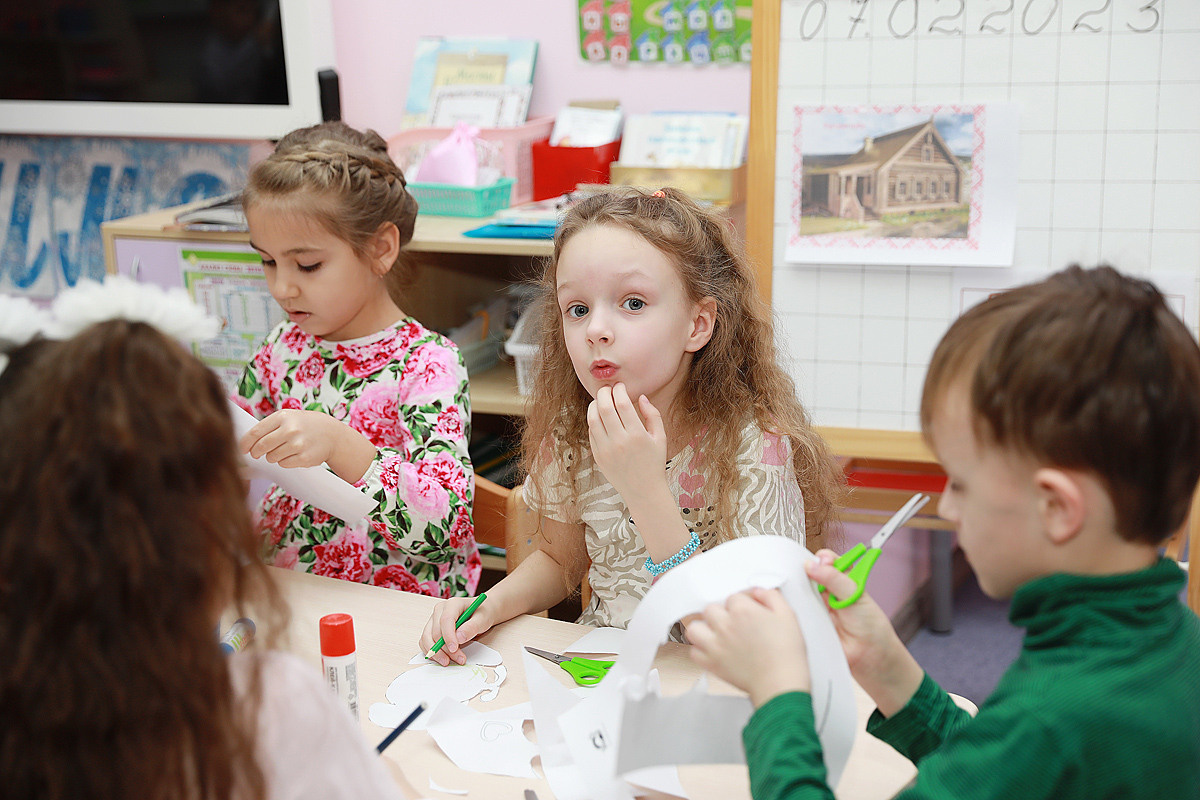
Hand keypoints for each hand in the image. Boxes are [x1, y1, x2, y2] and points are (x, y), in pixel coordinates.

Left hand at [239, 409, 348, 469]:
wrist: (332, 434)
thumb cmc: (304, 425)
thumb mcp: (288, 417)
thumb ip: (268, 427)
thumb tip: (245, 443)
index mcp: (283, 417)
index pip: (255, 433)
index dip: (245, 443)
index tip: (242, 449)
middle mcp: (290, 429)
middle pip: (261, 447)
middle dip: (256, 452)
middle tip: (257, 453)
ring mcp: (298, 444)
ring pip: (271, 457)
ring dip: (272, 456)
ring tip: (283, 449)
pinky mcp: (304, 458)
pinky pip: (283, 464)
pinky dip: (284, 461)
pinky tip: (293, 454)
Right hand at [418, 596, 498, 666]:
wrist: (481, 613)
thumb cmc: (482, 613)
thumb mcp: (483, 619)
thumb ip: (472, 627)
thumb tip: (459, 638)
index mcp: (453, 604)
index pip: (446, 620)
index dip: (448, 636)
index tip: (454, 649)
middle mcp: (440, 610)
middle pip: (436, 632)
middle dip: (445, 649)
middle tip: (460, 659)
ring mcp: (434, 619)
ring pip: (427, 638)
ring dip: (436, 652)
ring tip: (449, 661)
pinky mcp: (431, 628)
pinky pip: (425, 641)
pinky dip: (431, 651)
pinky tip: (442, 658)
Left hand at [587, 383, 666, 502]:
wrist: (643, 491)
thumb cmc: (654, 462)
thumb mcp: (660, 437)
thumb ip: (652, 414)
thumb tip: (640, 397)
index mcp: (637, 435)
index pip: (622, 404)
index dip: (619, 390)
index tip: (620, 386)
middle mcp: (620, 442)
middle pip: (605, 408)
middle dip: (604, 393)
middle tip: (607, 388)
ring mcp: (606, 450)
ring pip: (593, 419)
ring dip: (594, 404)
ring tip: (600, 400)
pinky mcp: (598, 456)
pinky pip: (591, 432)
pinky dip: (593, 420)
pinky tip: (599, 416)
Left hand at [688, 587, 810, 707]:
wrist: (780, 683)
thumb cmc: (786, 653)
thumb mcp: (788, 615)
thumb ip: (771, 597)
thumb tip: (757, 592)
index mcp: (743, 611)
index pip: (734, 597)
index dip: (743, 603)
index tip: (749, 611)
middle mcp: (725, 625)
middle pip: (710, 609)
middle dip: (721, 613)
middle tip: (732, 621)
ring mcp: (716, 644)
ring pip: (695, 628)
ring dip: (703, 629)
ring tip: (715, 633)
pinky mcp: (712, 663)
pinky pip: (694, 652)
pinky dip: (701, 650)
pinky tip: (713, 650)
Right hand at [806, 549, 922, 715]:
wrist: (870, 657)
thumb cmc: (871, 625)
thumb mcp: (856, 595)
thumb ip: (835, 579)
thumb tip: (812, 565)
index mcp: (840, 579)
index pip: (824, 561)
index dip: (818, 559)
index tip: (816, 561)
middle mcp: (824, 591)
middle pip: (806, 574)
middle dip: (800, 571)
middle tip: (800, 572)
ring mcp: (813, 607)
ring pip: (798, 592)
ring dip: (794, 589)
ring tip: (793, 587)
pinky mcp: (806, 623)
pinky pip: (795, 611)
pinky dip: (791, 607)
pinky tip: (790, 604)